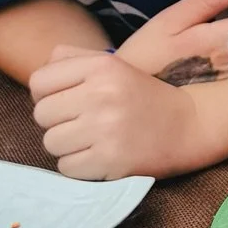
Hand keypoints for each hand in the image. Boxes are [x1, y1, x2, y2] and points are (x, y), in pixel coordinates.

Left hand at [29, 47, 191, 179]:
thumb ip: (73, 60)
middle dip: (57, 122)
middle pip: (42, 115)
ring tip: (91, 141)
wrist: (189, 125)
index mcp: (101, 66)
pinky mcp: (111, 160)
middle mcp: (102, 94)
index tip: (66, 102)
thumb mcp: (113, 65)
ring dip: (67, 146)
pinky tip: (99, 157)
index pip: (39, 82)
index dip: (46, 95)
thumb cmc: (143, 96)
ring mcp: (106, 129)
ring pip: (51, 143)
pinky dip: (79, 166)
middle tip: (81, 124)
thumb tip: (38, 77)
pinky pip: (67, 167)